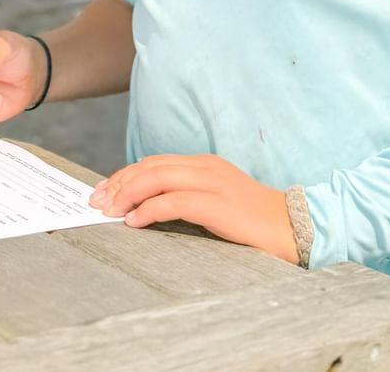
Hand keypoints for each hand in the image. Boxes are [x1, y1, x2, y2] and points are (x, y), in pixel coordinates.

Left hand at [88, 154, 297, 264]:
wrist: (294, 227)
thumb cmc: (253, 221)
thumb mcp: (216, 201)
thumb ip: (188, 198)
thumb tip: (148, 208)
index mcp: (203, 163)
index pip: (153, 163)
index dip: (125, 176)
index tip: (103, 191)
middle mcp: (204, 166)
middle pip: (149, 167)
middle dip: (118, 183)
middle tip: (96, 201)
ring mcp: (211, 182)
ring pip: (156, 178)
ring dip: (127, 194)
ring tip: (108, 211)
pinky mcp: (216, 203)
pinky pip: (173, 201)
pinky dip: (148, 210)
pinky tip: (134, 222)